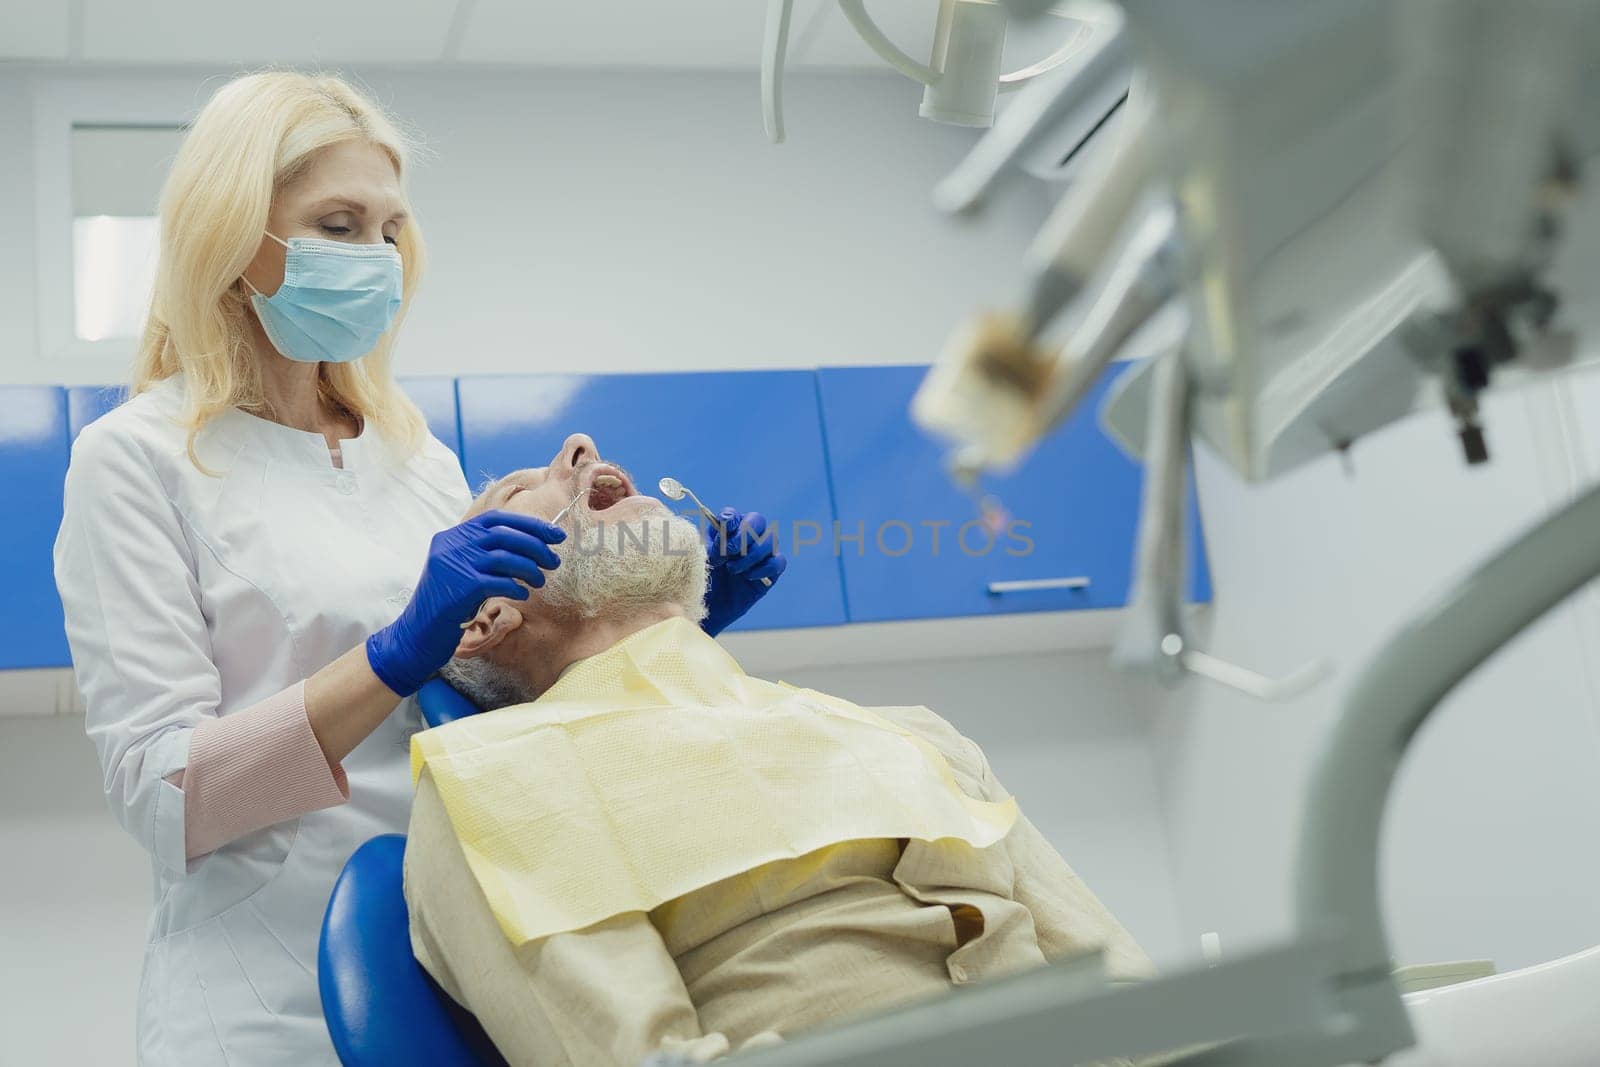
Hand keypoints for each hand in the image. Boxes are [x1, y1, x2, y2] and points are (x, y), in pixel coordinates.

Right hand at [365, 510, 564, 695]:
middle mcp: (451, 545)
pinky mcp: (460, 587)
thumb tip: (532, 545)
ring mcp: (454, 564)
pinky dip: (517, 587)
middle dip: (536, 546)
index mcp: (452, 536)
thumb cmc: (447, 605)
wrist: (417, 634)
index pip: (496, 520)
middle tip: (554, 561)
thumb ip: (485, 554)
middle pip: (504, 535)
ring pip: (505, 557)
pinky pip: (499, 581)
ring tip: (540, 581)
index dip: (529, 524)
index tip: (555, 534)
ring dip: (530, 569)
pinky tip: (523, 595)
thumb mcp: (461, 570)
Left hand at [701, 508, 785, 636]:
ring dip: (750, 554)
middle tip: (728, 552)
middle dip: (743, 535)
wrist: (708, 608)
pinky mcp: (770, 572)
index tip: (722, 529)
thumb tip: (722, 527)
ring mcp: (761, 554)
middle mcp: (747, 537)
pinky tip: (748, 577)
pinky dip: (764, 568)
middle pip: (757, 521)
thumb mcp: (701, 559)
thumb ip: (712, 542)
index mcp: (726, 530)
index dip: (730, 520)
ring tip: (732, 570)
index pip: (734, 515)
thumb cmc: (702, 580)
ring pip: (770, 540)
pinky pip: (778, 562)